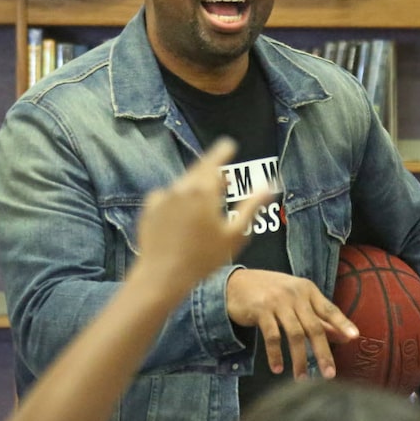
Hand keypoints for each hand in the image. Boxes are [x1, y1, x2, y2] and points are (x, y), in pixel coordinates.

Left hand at [136, 138, 267, 296]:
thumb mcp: (235, 234)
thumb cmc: (203, 258)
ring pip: (183, 184)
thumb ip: (252, 206)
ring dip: (195, 186)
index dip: (223, 150)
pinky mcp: (150, 209)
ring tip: (206, 201)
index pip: (215, 161)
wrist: (162, 276)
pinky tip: (182, 215)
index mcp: (203, 191)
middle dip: (211, 168)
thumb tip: (270, 186)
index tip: (229, 143)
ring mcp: (162, 198)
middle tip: (222, 174)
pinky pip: (167, 197)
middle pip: (198, 170)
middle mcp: (181, 188)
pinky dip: (177, 199)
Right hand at [226, 268, 358, 378]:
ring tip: (302, 378)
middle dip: (323, 352)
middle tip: (330, 374)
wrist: (235, 283)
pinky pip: (272, 337)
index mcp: (308, 290)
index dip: (342, 323)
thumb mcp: (296, 299)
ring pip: (294, 334)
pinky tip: (278, 368)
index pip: (329, 309)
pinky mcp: (260, 310)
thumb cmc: (271, 293)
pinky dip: (275, 354)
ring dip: (300, 359)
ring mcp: (277, 302)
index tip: (354, 337)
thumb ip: (318, 316)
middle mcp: (295, 295)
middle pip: (314, 327)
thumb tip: (344, 336)